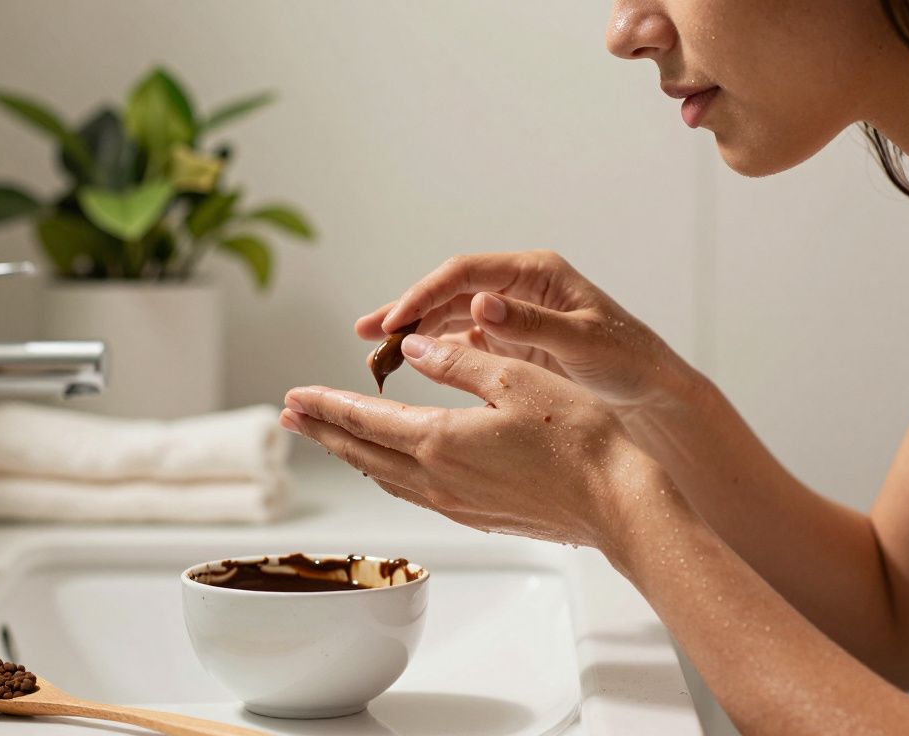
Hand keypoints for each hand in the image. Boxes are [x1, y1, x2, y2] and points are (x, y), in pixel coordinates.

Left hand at [281, 335, 666, 549]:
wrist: (618, 504)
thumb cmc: (578, 439)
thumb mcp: (515, 381)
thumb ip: (457, 363)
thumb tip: (411, 350)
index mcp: (439, 441)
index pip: (363, 418)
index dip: (324, 405)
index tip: (293, 395)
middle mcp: (436, 478)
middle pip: (361, 452)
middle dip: (322, 431)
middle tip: (289, 416)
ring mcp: (454, 503)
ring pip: (383, 475)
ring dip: (349, 452)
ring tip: (328, 436)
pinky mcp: (476, 515)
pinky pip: (411, 491)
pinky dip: (385, 471)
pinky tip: (388, 465)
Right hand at [355, 250, 691, 409]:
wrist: (651, 391)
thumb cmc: (627, 360)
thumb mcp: (582, 342)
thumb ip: (530, 324)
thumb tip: (479, 304)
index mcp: (535, 272)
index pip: (465, 273)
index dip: (424, 293)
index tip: (394, 319)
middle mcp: (517, 286)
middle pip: (449, 290)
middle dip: (406, 309)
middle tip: (366, 331)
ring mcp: (511, 312)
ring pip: (449, 314)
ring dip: (413, 329)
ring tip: (374, 349)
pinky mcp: (508, 340)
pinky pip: (460, 339)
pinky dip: (432, 349)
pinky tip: (407, 363)